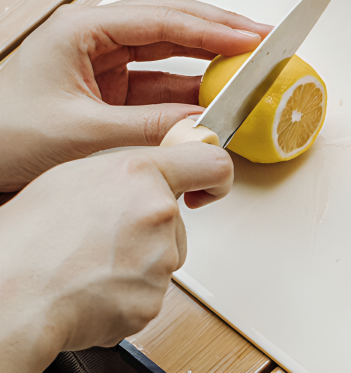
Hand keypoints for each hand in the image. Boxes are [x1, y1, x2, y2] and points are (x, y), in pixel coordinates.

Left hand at [0, 0, 270, 191]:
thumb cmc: (3, 137)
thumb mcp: (81, 135)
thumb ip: (149, 127)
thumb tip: (201, 124)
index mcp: (80, 30)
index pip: (163, 19)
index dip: (212, 28)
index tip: (250, 38)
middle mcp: (94, 35)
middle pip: (172, 20)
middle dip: (220, 29)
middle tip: (261, 37)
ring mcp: (104, 57)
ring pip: (171, 45)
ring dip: (209, 54)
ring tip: (248, 60)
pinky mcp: (110, 82)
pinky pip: (161, 76)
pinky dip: (190, 85)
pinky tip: (215, 92)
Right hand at [0, 144, 232, 371]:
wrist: (10, 294)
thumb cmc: (31, 235)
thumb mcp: (78, 174)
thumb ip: (130, 171)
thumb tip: (152, 177)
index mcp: (141, 173)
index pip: (211, 162)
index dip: (216, 176)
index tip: (212, 186)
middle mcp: (158, 211)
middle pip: (177, 220)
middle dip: (152, 228)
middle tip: (106, 236)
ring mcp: (158, 258)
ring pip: (162, 257)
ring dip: (137, 261)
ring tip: (90, 262)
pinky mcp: (151, 300)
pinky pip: (147, 292)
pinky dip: (126, 294)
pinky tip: (92, 286)